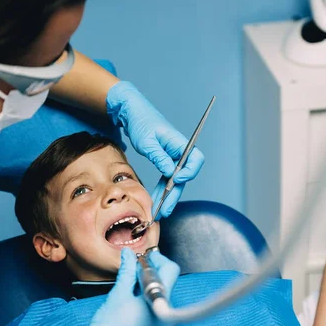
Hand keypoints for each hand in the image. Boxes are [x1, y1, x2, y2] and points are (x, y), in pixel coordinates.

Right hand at [85, 248, 179, 325]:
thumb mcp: (118, 296)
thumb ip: (127, 272)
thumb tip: (128, 255)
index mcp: (160, 303)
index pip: (170, 270)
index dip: (156, 258)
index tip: (142, 255)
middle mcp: (166, 313)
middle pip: (167, 280)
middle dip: (151, 269)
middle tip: (134, 264)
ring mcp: (161, 321)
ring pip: (160, 291)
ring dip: (147, 281)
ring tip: (130, 279)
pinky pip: (155, 303)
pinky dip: (145, 293)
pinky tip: (132, 293)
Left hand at [106, 81, 204, 216]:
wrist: (130, 113)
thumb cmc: (140, 122)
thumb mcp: (146, 140)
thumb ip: (159, 157)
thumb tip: (170, 173)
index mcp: (179, 142)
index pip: (195, 159)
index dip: (190, 171)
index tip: (177, 180)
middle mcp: (178, 151)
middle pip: (184, 175)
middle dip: (175, 194)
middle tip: (165, 209)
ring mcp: (171, 157)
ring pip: (174, 181)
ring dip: (167, 196)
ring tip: (158, 212)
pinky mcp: (163, 161)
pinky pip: (165, 179)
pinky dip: (161, 190)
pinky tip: (156, 201)